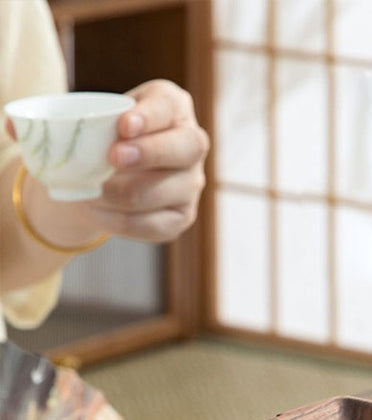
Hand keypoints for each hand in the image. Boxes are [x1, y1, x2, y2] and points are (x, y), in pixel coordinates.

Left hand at [88, 79, 209, 241]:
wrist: (111, 172)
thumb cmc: (106, 135)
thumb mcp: (98, 115)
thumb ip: (82, 120)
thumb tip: (41, 133)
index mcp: (174, 107)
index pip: (169, 107)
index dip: (150, 117)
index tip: (124, 125)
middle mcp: (192, 144)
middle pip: (184, 149)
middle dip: (149, 153)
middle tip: (113, 158)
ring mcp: (191, 183)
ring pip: (160, 192)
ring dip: (118, 194)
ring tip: (88, 192)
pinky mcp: (182, 216)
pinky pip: (152, 224)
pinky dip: (118, 220)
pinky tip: (97, 212)